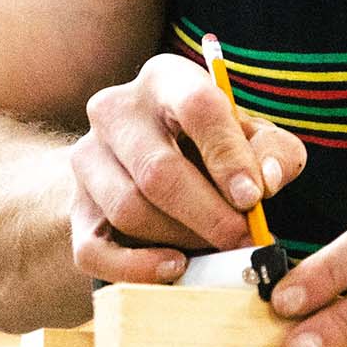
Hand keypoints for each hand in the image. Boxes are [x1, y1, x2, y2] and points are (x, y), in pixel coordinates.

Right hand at [69, 51, 307, 284]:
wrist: (152, 163)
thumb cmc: (214, 145)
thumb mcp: (253, 136)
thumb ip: (272, 151)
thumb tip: (266, 181)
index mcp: (165, 78)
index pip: (196, 105)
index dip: (228, 155)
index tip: (255, 197)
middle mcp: (116, 110)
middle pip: (157, 169)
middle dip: (208, 212)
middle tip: (243, 238)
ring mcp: (86, 158)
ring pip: (129, 209)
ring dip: (181, 238)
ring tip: (219, 247)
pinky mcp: (74, 208)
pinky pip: (94, 250)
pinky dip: (137, 268)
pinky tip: (176, 268)